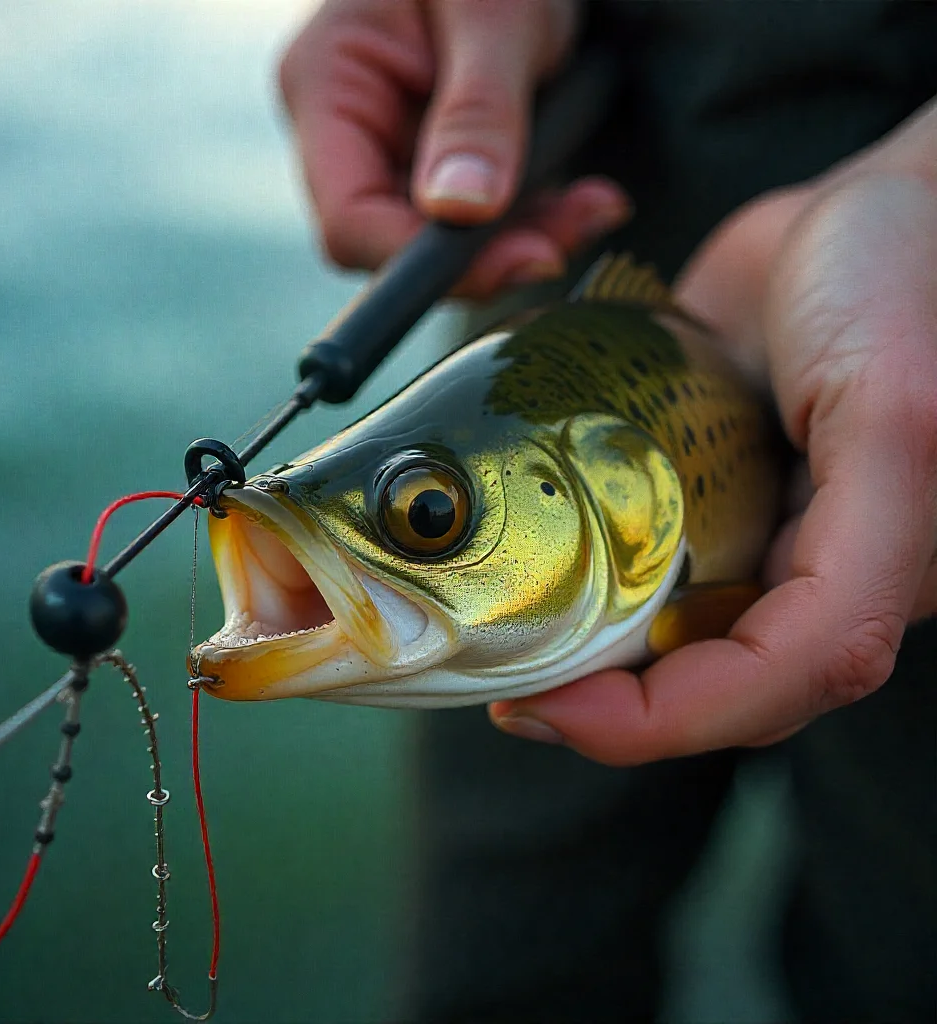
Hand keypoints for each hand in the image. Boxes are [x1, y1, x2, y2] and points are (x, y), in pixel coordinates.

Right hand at [278, 0, 630, 296]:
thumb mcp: (494, 10)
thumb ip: (477, 110)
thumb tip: (461, 213)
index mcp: (326, 86)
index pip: (350, 220)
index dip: (420, 263)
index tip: (514, 261)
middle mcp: (349, 131)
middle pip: (397, 243)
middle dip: (488, 255)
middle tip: (567, 241)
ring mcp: (391, 150)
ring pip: (445, 242)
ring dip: (524, 239)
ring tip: (594, 208)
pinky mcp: (435, 161)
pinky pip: (478, 218)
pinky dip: (534, 218)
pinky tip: (584, 198)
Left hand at [491, 101, 936, 764]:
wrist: (872, 214)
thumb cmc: (905, 286)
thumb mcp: (896, 423)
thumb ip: (856, 564)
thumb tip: (792, 666)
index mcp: (874, 573)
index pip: (767, 686)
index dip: (659, 721)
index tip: (544, 708)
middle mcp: (815, 569)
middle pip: (714, 684)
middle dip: (611, 706)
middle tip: (508, 688)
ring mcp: (761, 534)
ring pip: (675, 640)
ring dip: (590, 660)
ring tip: (506, 649)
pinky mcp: (714, 496)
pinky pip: (651, 569)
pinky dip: (591, 590)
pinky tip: (536, 579)